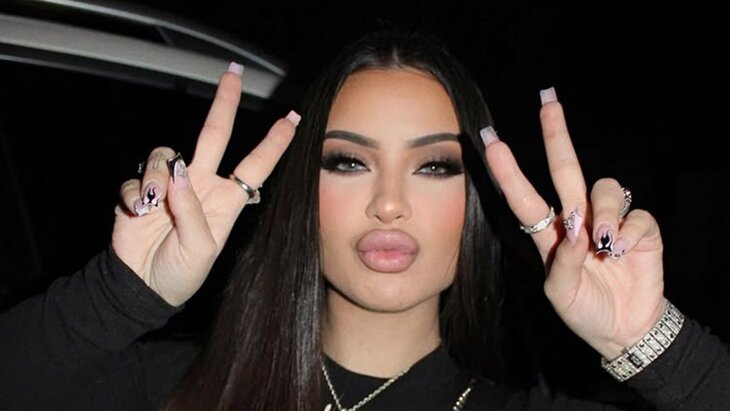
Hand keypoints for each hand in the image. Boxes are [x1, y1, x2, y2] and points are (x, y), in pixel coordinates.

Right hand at [111, 64, 298, 305]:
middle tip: (233, 74)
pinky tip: (136, 213)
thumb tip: (177, 174)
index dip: (274, 143)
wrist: (142, 287)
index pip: (255, 165)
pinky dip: (134, 194)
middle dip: (225, 104)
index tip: (293, 118)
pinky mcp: (140, 190)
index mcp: (226, 200)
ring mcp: (170, 185)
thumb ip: (191, 211)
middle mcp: (201, 185)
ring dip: (157, 175)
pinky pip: (136, 178)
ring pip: (166, 154)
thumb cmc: (181, 274)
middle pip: (216, 135)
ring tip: (153, 205)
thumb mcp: (199, 249)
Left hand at [484, 88, 664, 358]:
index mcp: (549, 233)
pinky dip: (630, 232)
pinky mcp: (640, 228)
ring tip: (604, 245)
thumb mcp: (561, 293)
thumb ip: (565, 262)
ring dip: (603, 213)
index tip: (490, 140)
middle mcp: (576, 218)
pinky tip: (624, 252)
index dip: (507, 169)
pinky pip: (636, 215)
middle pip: (565, 168)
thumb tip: (577, 228)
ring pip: (603, 188)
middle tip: (547, 101)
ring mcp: (608, 220)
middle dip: (556, 134)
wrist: (624, 328)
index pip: (524, 195)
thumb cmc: (584, 310)